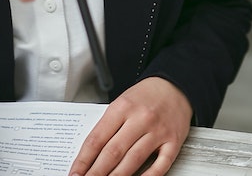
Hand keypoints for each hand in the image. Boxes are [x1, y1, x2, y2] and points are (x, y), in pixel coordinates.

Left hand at [68, 77, 192, 175]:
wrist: (176, 85)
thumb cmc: (146, 96)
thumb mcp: (121, 102)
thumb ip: (107, 126)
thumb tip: (90, 155)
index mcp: (123, 107)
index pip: (97, 139)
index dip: (83, 160)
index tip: (75, 173)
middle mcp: (141, 119)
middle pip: (113, 152)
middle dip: (96, 172)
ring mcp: (158, 131)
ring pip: (133, 160)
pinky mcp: (174, 141)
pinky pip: (161, 164)